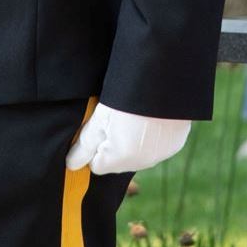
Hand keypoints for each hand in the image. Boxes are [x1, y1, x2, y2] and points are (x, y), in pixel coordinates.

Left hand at [65, 105, 192, 175]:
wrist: (162, 80)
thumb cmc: (125, 97)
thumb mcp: (99, 119)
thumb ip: (84, 146)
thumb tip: (71, 165)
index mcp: (120, 158)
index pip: (97, 165)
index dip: (95, 146)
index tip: (100, 126)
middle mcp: (141, 163)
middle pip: (118, 161)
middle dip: (115, 145)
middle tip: (118, 118)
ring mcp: (160, 155)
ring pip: (138, 156)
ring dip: (134, 143)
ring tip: (135, 117)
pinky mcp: (175, 145)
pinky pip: (157, 148)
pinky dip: (153, 138)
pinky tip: (151, 119)